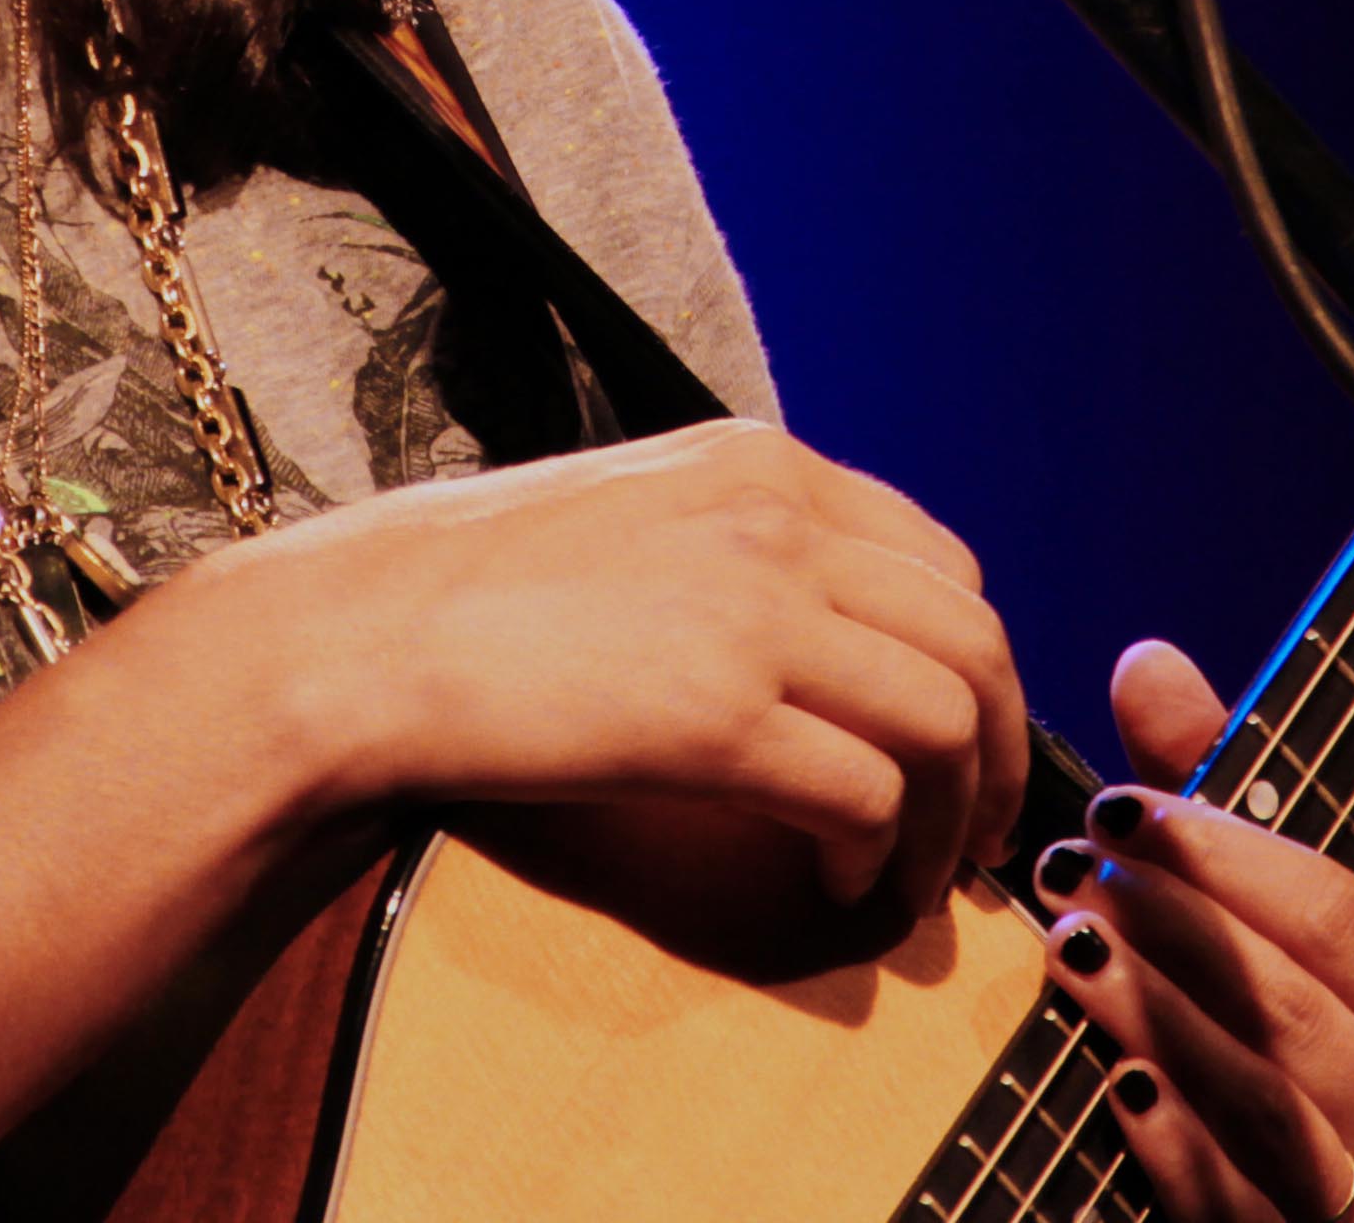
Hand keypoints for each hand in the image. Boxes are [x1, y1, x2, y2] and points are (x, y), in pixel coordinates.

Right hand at [149, 417, 1028, 927]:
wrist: (352, 641)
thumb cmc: (465, 600)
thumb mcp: (629, 520)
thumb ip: (733, 549)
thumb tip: (822, 644)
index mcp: (759, 463)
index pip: (943, 560)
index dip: (978, 665)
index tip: (969, 744)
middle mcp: (778, 517)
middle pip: (971, 639)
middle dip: (1000, 752)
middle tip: (982, 837)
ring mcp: (755, 609)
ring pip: (947, 719)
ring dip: (953, 821)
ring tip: (921, 883)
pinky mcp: (719, 713)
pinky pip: (869, 796)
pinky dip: (878, 859)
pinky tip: (840, 890)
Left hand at [1027, 639, 1353, 1221]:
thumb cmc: (1280, 1084)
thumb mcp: (1265, 950)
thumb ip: (1216, 812)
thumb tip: (1150, 666)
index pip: (1346, 919)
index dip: (1230, 856)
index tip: (1126, 810)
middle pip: (1298, 1003)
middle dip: (1180, 927)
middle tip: (1080, 871)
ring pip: (1263, 1097)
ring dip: (1156, 1015)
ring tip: (1071, 948)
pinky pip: (1230, 1200)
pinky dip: (1170, 1139)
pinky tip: (1112, 1083)